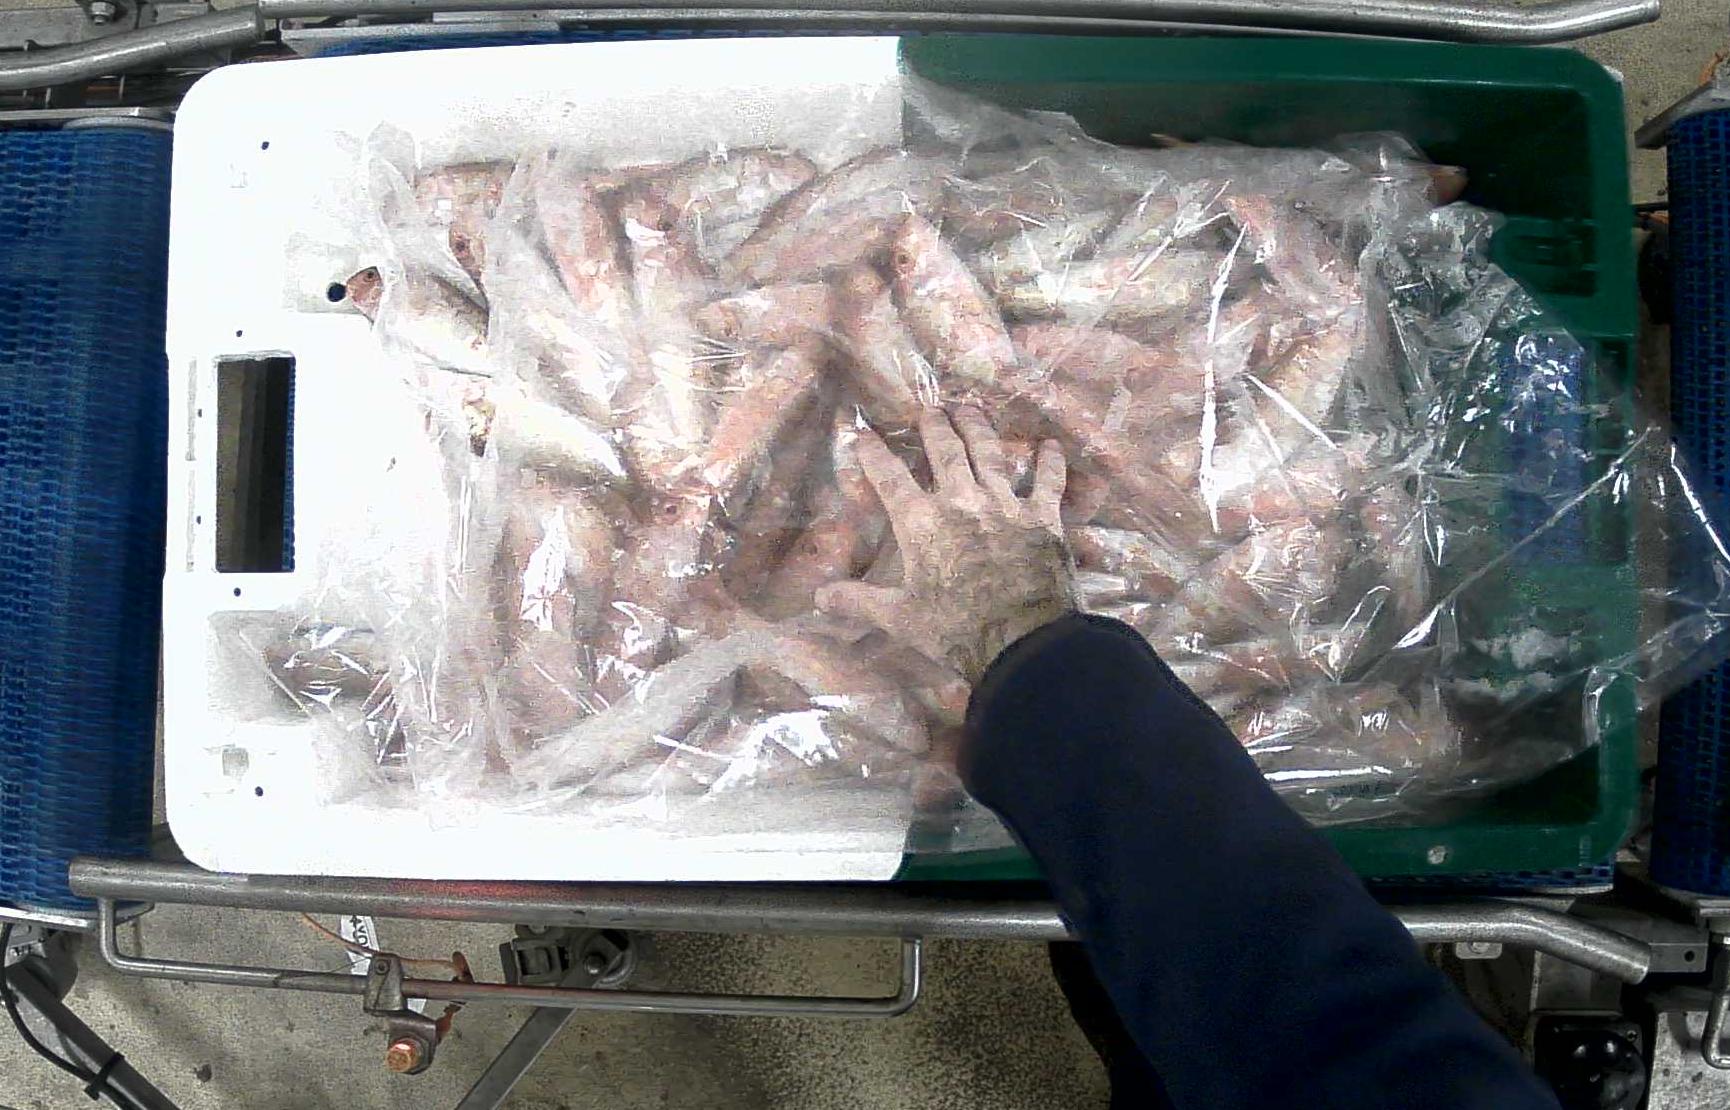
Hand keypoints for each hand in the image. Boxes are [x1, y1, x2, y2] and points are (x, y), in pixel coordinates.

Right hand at [816, 405, 1073, 682]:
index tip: (864, 433)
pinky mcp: (1043, 517)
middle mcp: (962, 501)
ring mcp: (1005, 504)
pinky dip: (1050, 462)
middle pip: (945, 451)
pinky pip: (1047, 481)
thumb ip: (860, 602)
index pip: (890, 477)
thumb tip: (819, 598)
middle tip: (930, 409)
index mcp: (922, 523)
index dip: (874, 453)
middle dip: (934, 426)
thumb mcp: (901, 618)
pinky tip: (1051, 445)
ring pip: (990, 453)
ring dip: (979, 428)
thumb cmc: (956, 630)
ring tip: (971, 409)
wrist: (1022, 640)